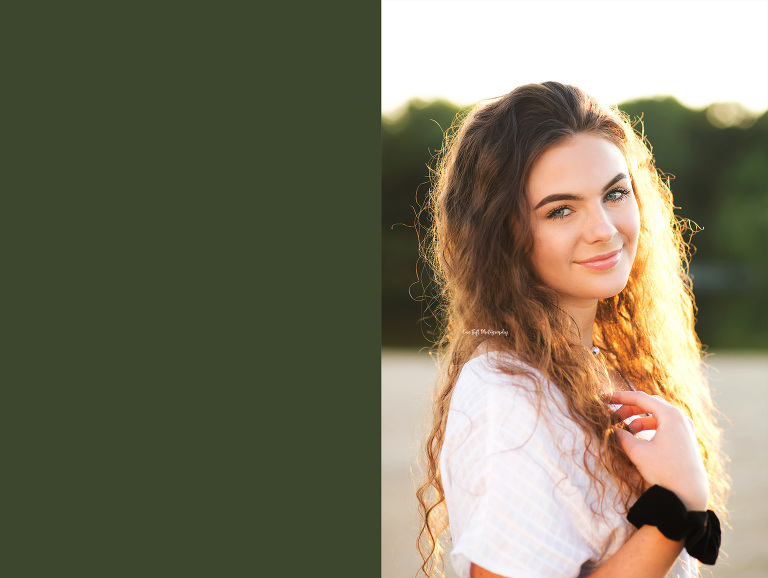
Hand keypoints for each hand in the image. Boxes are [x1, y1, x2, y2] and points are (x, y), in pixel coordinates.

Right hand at [610, 391, 708, 510]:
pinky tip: (639, 437)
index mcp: (670, 415)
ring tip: (626, 429)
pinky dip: (650, 426)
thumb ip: (622, 436)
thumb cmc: (664, 471)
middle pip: (651, 404)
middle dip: (630, 408)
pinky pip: (665, 425)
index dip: (621, 397)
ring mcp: (685, 428)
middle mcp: (680, 418)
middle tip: (614, 415)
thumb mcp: (637, 452)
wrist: (690, 494)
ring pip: (658, 415)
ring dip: (639, 418)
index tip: (606, 399)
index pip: (641, 398)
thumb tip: (612, 429)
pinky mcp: (686, 438)